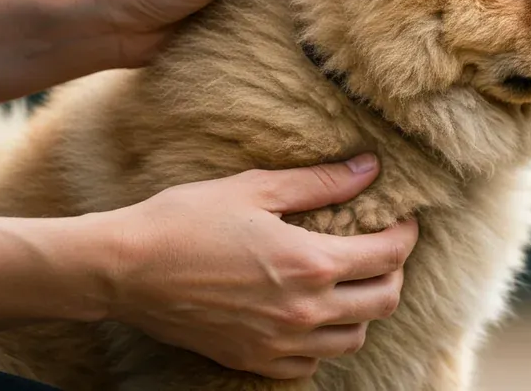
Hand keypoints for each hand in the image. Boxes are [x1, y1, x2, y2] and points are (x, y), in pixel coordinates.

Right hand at [95, 153, 416, 379]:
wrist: (125, 270)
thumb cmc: (185, 220)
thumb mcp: (256, 189)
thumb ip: (320, 182)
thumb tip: (369, 168)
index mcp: (310, 264)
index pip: (388, 256)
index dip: (405, 235)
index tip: (403, 221)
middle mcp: (304, 311)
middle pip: (383, 301)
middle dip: (394, 273)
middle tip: (381, 250)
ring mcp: (279, 342)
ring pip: (353, 338)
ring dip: (363, 310)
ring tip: (350, 283)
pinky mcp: (253, 360)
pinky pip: (311, 363)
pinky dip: (324, 341)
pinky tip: (312, 315)